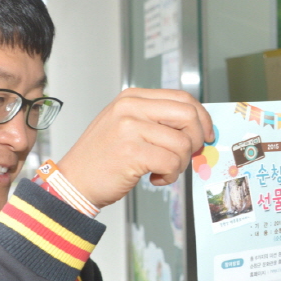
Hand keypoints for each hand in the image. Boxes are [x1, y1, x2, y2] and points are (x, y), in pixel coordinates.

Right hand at [55, 88, 212, 208]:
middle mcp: (130, 107)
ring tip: (163, 170)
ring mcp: (130, 128)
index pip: (182, 98)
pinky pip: (172, 162)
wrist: (74, 182)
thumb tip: (198, 126)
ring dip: (180, 164)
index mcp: (132, 97)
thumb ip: (156, 119)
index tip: (206, 135)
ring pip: (183, 143)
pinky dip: (170, 175)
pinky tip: (155, 178)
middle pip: (188, 115)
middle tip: (187, 156)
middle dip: (197, 139)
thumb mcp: (126, 125)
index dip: (202, 118)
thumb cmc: (103, 158)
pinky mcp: (132, 152)